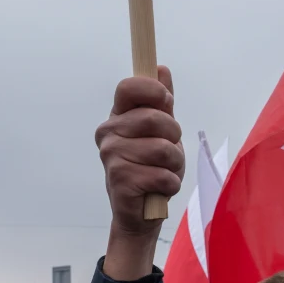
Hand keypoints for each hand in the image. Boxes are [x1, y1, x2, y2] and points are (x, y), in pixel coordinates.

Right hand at [96, 68, 183, 278]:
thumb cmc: (151, 168)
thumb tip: (160, 69)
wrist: (140, 214)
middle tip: (169, 151)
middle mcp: (108, 132)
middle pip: (154, 117)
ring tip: (165, 172)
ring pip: (162, 149)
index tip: (166, 102)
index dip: (153, 91)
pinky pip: (162, 174)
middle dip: (173, 136)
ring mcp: (111, 156)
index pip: (129, 87)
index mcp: (118, 116)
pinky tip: (159, 188)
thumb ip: (161, 102)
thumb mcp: (162, 132)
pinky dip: (170, 184)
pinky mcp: (120, 179)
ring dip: (175, 164)